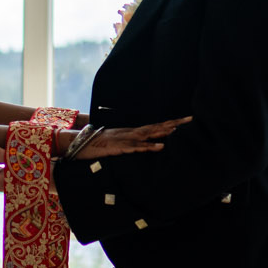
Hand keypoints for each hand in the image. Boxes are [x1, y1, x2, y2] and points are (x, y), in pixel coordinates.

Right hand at [70, 116, 188, 158]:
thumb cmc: (97, 144)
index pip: (154, 126)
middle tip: (190, 119)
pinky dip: (148, 147)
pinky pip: (135, 147)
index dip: (170, 123)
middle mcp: (130, 132)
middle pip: (155, 126)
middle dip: (173, 123)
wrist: (78, 142)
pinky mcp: (118, 147)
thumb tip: (141, 145)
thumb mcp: (116, 143)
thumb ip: (129, 144)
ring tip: (178, 130)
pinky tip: (158, 147)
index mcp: (131, 131)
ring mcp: (124, 139)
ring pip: (147, 134)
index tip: (186, 120)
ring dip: (163, 132)